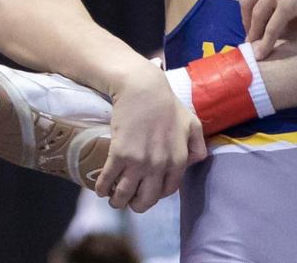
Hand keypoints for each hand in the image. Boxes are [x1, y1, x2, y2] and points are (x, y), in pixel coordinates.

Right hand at [95, 65, 206, 211]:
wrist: (143, 90)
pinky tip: (100, 189)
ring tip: (113, 198)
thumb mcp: (191, 123)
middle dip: (137, 205)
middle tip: (130, 202)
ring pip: (124, 194)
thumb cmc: (168, 105)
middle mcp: (160, 165)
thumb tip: (194, 162)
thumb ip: (197, 144)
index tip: (148, 193)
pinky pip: (108, 180)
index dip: (157, 195)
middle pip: (146, 198)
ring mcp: (139, 161)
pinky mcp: (119, 154)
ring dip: (117, 201)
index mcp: (178, 160)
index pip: (168, 190)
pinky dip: (102, 188)